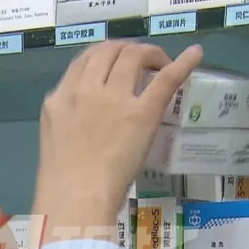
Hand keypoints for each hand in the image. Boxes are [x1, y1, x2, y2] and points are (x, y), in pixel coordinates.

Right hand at [32, 41, 202, 237]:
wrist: (76, 198)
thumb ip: (68, 118)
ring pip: (134, 56)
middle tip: (142, 63)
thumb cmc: (62, 182)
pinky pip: (166, 79)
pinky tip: (194, 55)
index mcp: (60, 97)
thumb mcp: (54, 137)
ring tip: (161, 63)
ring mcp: (114, 99)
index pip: (84, 60)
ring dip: (150, 53)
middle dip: (127, 50)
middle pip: (109, 51)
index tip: (116, 62)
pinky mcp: (142, 113)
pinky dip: (182, 63)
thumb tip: (86, 117)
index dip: (104, 55)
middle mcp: (86, 90)